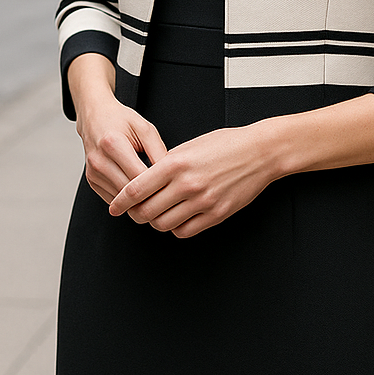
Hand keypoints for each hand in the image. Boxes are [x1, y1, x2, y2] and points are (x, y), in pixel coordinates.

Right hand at [68, 51, 166, 204]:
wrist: (95, 116)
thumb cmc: (121, 120)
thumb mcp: (145, 128)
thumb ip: (158, 151)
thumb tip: (170, 176)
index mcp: (112, 143)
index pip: (138, 176)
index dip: (157, 184)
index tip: (171, 187)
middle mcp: (99, 160)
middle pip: (128, 191)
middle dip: (149, 196)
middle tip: (166, 197)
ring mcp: (92, 172)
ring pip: (121, 199)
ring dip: (138, 201)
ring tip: (154, 196)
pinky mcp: (91, 180)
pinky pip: (113, 199)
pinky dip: (126, 200)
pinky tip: (138, 194)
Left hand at [109, 122, 281, 236]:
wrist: (259, 152)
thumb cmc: (224, 144)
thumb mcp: (188, 146)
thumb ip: (165, 164)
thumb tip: (144, 180)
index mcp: (175, 163)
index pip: (136, 189)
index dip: (121, 201)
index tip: (114, 207)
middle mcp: (187, 184)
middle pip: (146, 211)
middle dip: (135, 214)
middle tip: (134, 212)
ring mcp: (203, 201)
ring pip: (164, 224)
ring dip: (155, 222)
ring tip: (156, 214)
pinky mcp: (217, 213)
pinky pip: (185, 230)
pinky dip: (175, 228)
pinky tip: (176, 218)